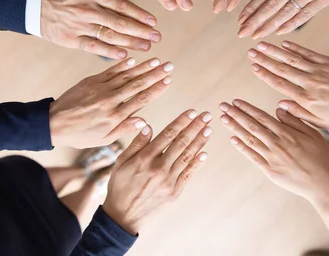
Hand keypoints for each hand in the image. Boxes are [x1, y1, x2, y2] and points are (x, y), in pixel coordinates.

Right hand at [41, 0, 160, 58]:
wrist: (30, 0)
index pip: (122, 5)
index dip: (139, 15)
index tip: (153, 22)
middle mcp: (88, 9)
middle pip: (120, 23)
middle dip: (141, 31)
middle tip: (156, 37)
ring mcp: (79, 25)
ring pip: (110, 36)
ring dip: (130, 42)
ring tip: (146, 47)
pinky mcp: (70, 39)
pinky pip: (93, 47)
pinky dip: (109, 52)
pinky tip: (124, 54)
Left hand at [49, 57, 174, 147]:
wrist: (54, 123)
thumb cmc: (80, 135)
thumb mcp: (103, 138)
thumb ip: (124, 128)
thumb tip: (144, 120)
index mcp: (114, 116)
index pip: (141, 100)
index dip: (156, 89)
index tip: (168, 81)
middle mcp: (109, 100)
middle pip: (137, 84)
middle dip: (155, 74)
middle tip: (170, 66)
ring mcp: (100, 88)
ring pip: (126, 75)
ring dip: (143, 67)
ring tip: (157, 61)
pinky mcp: (91, 81)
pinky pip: (110, 71)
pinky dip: (122, 65)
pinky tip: (134, 60)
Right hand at [103, 109, 212, 233]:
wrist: (123, 216)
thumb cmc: (120, 185)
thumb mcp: (121, 162)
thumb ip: (136, 144)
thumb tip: (148, 126)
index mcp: (145, 158)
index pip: (167, 135)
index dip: (181, 122)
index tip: (192, 111)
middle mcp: (158, 168)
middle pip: (181, 143)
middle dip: (195, 127)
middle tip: (207, 115)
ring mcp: (168, 181)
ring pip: (187, 157)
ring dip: (199, 142)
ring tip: (208, 129)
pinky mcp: (174, 193)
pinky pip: (188, 175)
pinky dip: (197, 163)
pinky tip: (205, 153)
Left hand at [219, 99, 328, 206]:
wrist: (325, 185)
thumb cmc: (323, 159)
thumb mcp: (314, 134)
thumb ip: (295, 121)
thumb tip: (279, 109)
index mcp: (287, 133)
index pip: (262, 117)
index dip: (247, 108)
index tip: (236, 101)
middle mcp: (277, 144)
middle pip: (251, 125)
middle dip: (235, 114)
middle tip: (222, 106)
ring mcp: (272, 158)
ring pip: (249, 139)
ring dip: (235, 128)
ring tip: (224, 118)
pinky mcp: (270, 171)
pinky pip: (252, 156)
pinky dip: (242, 147)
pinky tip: (233, 139)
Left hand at [238, 0, 328, 37]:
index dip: (251, 8)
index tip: (241, 20)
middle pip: (272, 5)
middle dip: (255, 21)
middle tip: (243, 33)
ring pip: (286, 12)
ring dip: (270, 26)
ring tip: (257, 36)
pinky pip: (305, 14)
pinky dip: (291, 24)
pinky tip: (279, 32)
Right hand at [247, 41, 328, 130]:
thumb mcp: (321, 122)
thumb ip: (299, 112)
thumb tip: (280, 104)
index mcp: (306, 99)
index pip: (280, 84)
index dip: (265, 74)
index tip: (253, 67)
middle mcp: (310, 83)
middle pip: (282, 69)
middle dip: (264, 60)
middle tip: (250, 52)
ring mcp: (320, 71)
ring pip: (292, 59)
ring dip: (275, 51)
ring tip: (261, 44)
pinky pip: (309, 54)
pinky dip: (296, 48)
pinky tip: (285, 43)